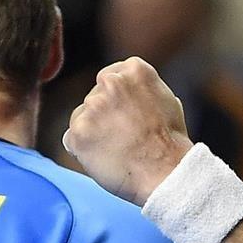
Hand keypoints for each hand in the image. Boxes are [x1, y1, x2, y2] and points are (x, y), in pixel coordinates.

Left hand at [64, 57, 193, 205]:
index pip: (111, 77)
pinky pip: (71, 140)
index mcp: (133, 70)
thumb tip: (133, 91)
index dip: (117, 100)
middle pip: (94, 97)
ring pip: (81, 118)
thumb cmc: (170, 143)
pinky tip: (105, 158)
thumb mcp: (167, 101)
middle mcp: (111, 82)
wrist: (165, 172)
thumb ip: (143, 90)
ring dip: (93, 132)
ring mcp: (93, 106)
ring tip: (117, 150)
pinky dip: (83, 151)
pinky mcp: (79, 131)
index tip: (125, 115)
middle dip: (104, 115)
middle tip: (123, 136)